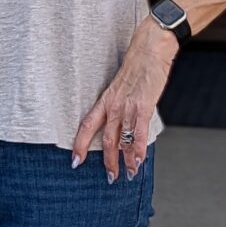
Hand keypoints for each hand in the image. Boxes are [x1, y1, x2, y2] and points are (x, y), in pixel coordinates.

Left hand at [71, 22, 177, 181]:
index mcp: (106, 99)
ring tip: (128, 174)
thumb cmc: (139, 63)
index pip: (87, 126)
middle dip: (108, 161)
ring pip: (122, 141)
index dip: (80, 145)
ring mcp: (127, 107)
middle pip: (105, 140)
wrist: (150, 48)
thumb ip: (121, 102)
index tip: (75, 161)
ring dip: (126, 161)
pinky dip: (139, 151)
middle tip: (110, 177)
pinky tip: (140, 161)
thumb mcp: (122, 84)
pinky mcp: (143, 107)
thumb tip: (124, 118)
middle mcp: (113, 105)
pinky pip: (138, 135)